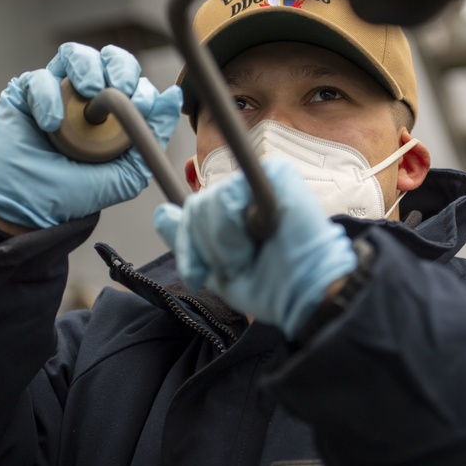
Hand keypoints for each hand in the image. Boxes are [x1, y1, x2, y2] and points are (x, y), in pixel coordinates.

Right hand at [0, 43, 181, 228]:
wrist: (30, 210)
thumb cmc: (76, 193)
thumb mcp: (127, 172)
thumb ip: (152, 136)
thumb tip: (173, 96)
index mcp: (114, 111)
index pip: (133, 82)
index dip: (141, 86)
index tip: (143, 105)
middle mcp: (86, 97)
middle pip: (108, 58)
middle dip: (119, 65)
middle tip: (120, 88)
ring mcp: (56, 92)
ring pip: (75, 55)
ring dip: (86, 66)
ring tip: (89, 91)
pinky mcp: (24, 94)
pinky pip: (38, 78)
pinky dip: (47, 96)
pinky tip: (51, 124)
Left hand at [153, 157, 357, 338]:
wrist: (304, 291)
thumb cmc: (269, 285)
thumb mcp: (217, 271)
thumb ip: (187, 241)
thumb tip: (161, 212)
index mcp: (227, 214)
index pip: (190, 213)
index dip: (189, 245)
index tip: (200, 274)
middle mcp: (241, 193)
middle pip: (196, 207)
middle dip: (209, 248)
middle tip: (239, 264)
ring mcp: (258, 181)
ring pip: (212, 201)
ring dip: (227, 241)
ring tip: (254, 251)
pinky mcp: (277, 174)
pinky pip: (234, 191)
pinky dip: (239, 221)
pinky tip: (261, 233)